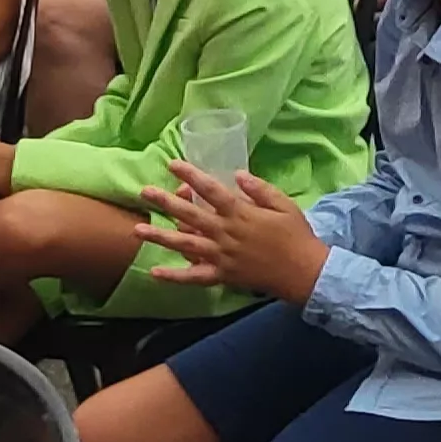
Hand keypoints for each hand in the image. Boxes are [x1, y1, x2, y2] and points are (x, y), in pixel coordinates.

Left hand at [138, 162, 330, 303]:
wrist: (303, 271)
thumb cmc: (295, 235)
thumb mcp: (284, 205)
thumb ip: (260, 189)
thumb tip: (237, 174)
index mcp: (240, 213)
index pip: (210, 189)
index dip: (191, 175)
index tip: (173, 164)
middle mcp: (225, 233)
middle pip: (189, 215)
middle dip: (165, 202)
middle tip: (144, 191)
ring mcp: (221, 256)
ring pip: (185, 245)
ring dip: (160, 237)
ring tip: (137, 230)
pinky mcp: (222, 275)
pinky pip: (194, 277)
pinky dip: (175, 277)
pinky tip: (155, 273)